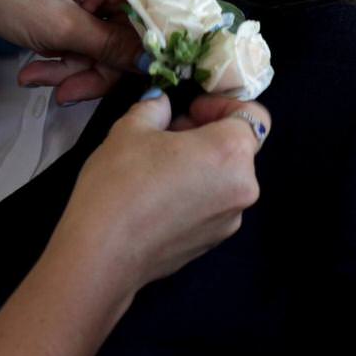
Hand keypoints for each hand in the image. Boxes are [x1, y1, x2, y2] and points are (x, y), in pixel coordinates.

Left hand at [0, 0, 164, 103]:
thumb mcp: (59, 28)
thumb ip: (111, 48)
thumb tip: (154, 63)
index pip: (179, 0)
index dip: (182, 40)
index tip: (169, 76)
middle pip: (139, 31)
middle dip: (105, 68)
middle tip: (70, 92)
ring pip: (108, 38)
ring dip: (77, 66)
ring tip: (39, 79)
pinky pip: (86, 31)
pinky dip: (65, 52)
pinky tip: (35, 69)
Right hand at [54, 92, 267, 288]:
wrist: (103, 252)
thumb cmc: (120, 183)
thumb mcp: (130, 129)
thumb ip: (154, 108)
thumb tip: (161, 103)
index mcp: (231, 152)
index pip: (252, 114)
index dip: (222, 105)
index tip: (191, 110)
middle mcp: (244, 187)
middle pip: (238, 148)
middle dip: (206, 135)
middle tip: (167, 135)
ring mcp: (231, 220)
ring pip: (225, 179)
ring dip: (201, 166)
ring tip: (158, 169)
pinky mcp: (213, 243)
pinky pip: (213, 206)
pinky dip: (195, 195)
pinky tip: (158, 199)